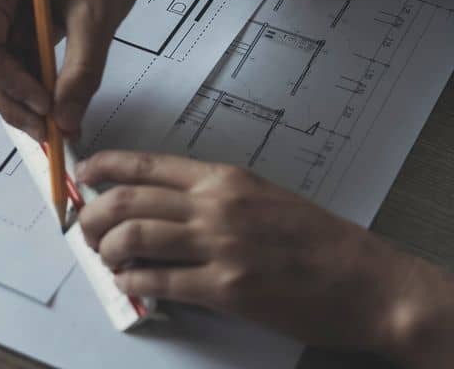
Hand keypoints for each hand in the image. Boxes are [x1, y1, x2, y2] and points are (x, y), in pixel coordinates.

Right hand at [0, 0, 145, 138]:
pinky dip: (35, 90)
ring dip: (26, 101)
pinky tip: (58, 108)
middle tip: (51, 133)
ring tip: (59, 125)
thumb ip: (81, 71)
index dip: (11, 84)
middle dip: (17, 101)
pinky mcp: (10, 28)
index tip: (47, 109)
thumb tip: (67, 122)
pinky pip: (15, 68)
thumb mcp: (96, 16)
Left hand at [77, 151, 447, 356]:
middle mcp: (217, 206)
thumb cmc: (322, 243)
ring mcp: (221, 247)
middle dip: (93, 214)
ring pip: (134, 238)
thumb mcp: (264, 199)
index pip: (146, 165)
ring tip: (106, 259)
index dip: (103, 167)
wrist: (370, 283)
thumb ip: (214, 199)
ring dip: (107, 250)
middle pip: (127, 200)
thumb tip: (162, 209)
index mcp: (225, 179)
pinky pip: (160, 282)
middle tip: (85, 228)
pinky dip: (134, 284)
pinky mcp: (227, 289)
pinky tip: (131, 286)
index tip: (82, 173)